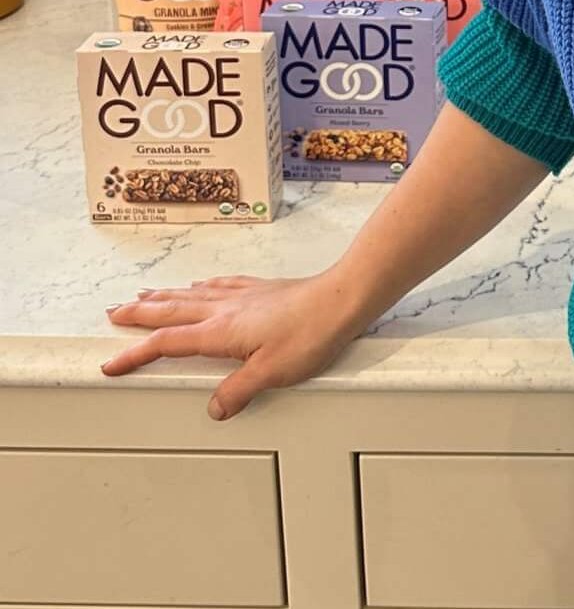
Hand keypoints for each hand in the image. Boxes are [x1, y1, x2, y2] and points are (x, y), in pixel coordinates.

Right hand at [100, 270, 373, 420]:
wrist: (343, 297)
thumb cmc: (312, 333)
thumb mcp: (272, 373)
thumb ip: (238, 391)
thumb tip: (215, 408)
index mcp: (221, 331)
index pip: (167, 344)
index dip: (136, 355)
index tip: (111, 363)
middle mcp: (226, 309)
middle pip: (172, 310)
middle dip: (139, 313)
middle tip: (113, 313)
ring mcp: (244, 295)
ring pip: (192, 294)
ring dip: (164, 296)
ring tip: (144, 295)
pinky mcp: (262, 289)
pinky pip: (221, 284)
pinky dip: (202, 286)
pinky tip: (201, 284)